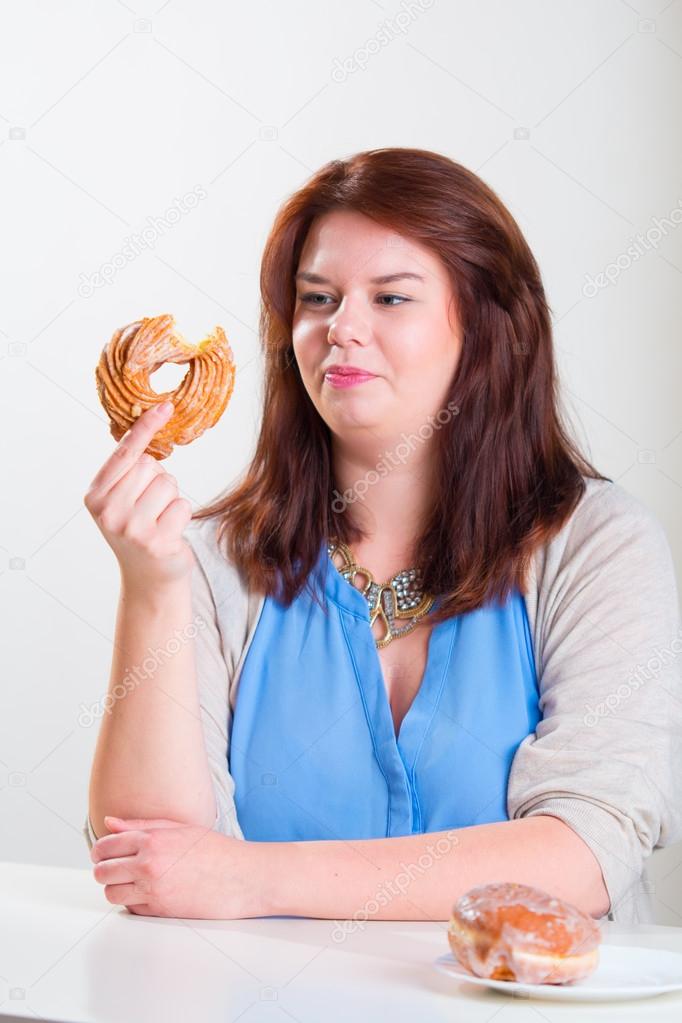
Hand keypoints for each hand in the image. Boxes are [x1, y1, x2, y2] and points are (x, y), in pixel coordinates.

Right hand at [84, 404, 194, 589]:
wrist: (148, 578)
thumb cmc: (138, 530)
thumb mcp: (122, 500)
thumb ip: (128, 471)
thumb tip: (151, 422)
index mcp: (95, 495)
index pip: (124, 453)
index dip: (145, 428)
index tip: (164, 407)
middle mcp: (108, 511)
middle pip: (151, 466)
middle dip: (158, 480)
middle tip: (150, 506)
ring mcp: (131, 528)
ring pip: (169, 484)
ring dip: (171, 499)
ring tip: (159, 520)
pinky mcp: (156, 541)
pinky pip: (182, 505)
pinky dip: (181, 516)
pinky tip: (169, 532)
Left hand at [90, 815, 267, 918]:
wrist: (241, 877)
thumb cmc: (214, 850)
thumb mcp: (179, 828)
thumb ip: (141, 826)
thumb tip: (109, 824)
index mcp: (152, 840)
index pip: (105, 846)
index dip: (100, 850)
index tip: (105, 852)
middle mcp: (148, 865)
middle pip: (102, 872)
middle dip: (105, 869)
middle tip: (116, 867)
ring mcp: (153, 890)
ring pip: (111, 893)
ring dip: (117, 887)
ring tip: (133, 880)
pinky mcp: (160, 911)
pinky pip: (130, 908)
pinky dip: (133, 901)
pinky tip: (149, 892)